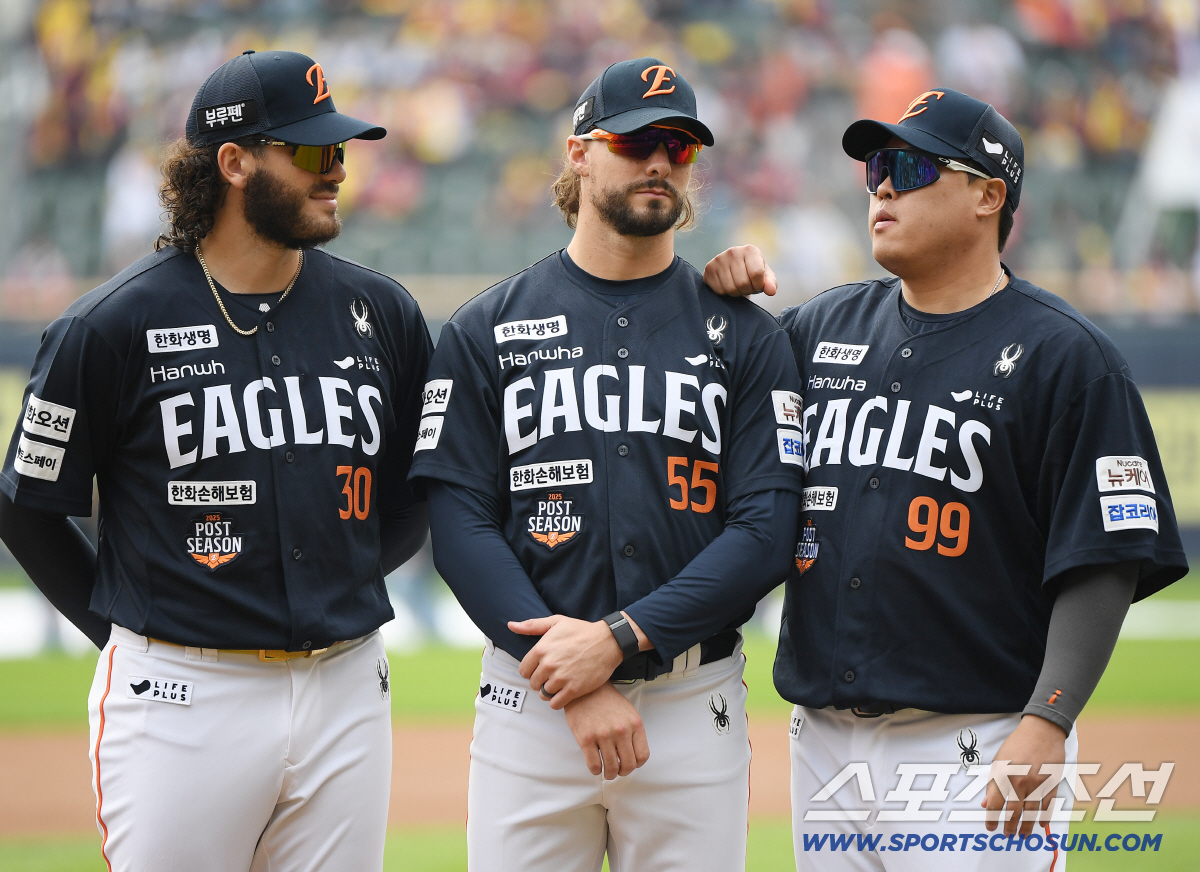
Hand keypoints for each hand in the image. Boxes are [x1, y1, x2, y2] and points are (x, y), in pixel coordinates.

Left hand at [508, 615, 623, 707]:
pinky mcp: (574, 689)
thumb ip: (531, 625)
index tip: (540, 669)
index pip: (523, 670)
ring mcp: (561, 678)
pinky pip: (555, 703)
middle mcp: (549, 665)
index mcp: (541, 649)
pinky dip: (557, 701)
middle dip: (541, 681)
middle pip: (533, 683)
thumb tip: (511, 625)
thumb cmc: (581, 631)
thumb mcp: (556, 622)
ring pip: (544, 694)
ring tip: (559, 684)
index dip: (531, 671)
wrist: (607, 641)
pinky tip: (564, 693)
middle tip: (552, 676)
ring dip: (549, 691)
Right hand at [564, 683, 649, 778]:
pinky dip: (596, 771)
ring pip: (611, 768)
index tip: (630, 764)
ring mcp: (603, 735)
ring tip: (607, 772)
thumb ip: (634, 732)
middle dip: (623, 773)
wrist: (585, 689)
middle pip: (628, 765)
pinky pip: (594, 765)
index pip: (642, 756)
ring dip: (609, 775)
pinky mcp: (586, 739)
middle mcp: (621, 731)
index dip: (636, 765)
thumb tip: (633, 755)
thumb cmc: (607, 701)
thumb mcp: (629, 712)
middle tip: (618, 771)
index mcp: (634, 724)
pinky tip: (596, 767)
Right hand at [703, 245, 776, 296]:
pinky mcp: (709, 268)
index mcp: (750, 250)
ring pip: (730, 288)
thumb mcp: (765, 277)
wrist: (734, 268)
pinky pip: (719, 290)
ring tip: (738, 286)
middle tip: (747, 287)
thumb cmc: (752, 273)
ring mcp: (719, 259)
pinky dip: (725, 293)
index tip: (758, 285)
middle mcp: (733, 251)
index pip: (756, 273)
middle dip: (747, 290)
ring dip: (736, 293)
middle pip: (742, 283)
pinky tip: (727, 285)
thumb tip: (771, 291)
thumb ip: (771, 283)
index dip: (758, 285)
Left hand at [983, 715, 1067, 835]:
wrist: (1041, 731)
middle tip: (1007, 834)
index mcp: (1003, 776)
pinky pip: (1047, 806)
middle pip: (1014, 812)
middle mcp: (1020, 782)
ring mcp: (1037, 785)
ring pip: (1031, 813)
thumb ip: (992, 784)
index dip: (991, 818)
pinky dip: (1044, 817)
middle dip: (1009, 826)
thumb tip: (985, 803)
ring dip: (1026, 826)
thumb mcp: (999, 762)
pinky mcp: (1051, 784)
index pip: (995, 804)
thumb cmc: (1017, 744)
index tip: (990, 827)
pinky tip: (1040, 825)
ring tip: (1022, 835)